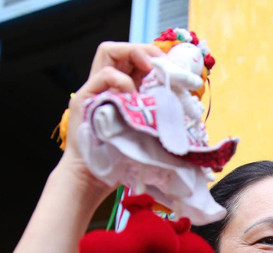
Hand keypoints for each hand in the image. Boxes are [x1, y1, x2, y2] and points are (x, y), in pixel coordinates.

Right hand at [63, 43, 162, 177]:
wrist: (91, 181)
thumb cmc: (118, 163)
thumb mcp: (146, 136)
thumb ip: (158, 119)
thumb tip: (189, 111)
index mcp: (121, 94)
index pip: (135, 62)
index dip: (154, 59)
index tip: (173, 70)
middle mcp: (106, 88)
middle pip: (123, 52)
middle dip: (145, 51)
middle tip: (162, 65)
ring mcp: (93, 92)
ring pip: (108, 53)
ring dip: (133, 55)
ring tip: (149, 68)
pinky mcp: (83, 99)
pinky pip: (103, 75)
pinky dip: (121, 79)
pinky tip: (132, 94)